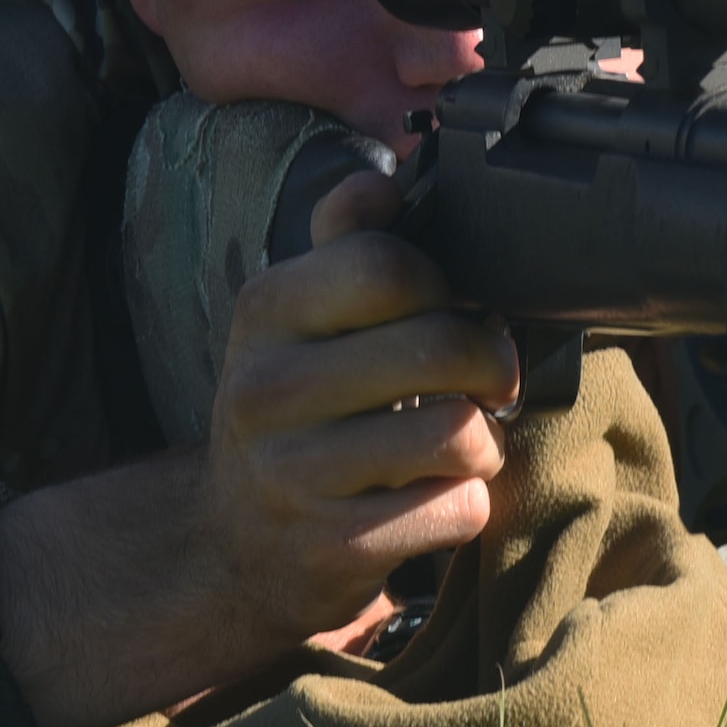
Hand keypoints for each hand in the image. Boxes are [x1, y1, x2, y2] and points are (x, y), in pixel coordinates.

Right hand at [200, 169, 518, 642]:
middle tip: (488, 381)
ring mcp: (293, 473)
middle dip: (491, 362)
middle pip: (440, 344)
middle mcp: (267, 387)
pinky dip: (467, 502)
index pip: (388, 263)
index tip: (451, 309)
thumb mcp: (299, 318)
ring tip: (461, 442)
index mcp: (267, 309)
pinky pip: (456, 509)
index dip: (444, 285)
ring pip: (459, 431)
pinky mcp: (331, 549)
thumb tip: (390, 177)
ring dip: (485, 440)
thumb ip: (346, 241)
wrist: (235, 544)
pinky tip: (433, 497)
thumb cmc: (296, 409)